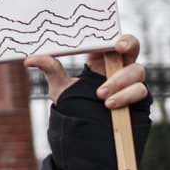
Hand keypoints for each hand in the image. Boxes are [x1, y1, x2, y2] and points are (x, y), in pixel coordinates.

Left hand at [25, 34, 144, 109]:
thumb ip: (51, 70)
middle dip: (130, 44)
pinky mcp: (137, 100)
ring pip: (137, 71)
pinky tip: (111, 104)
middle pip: (132, 48)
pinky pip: (140, 91)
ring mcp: (130, 83)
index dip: (114, 35)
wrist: (85, 135)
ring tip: (102, 95)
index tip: (112, 38)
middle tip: (119, 47)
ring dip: (120, 80)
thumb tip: (29, 59)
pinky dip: (126, 96)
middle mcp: (118, 68)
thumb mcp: (60, 88)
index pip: (111, 40)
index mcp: (100, 60)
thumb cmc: (74, 107)